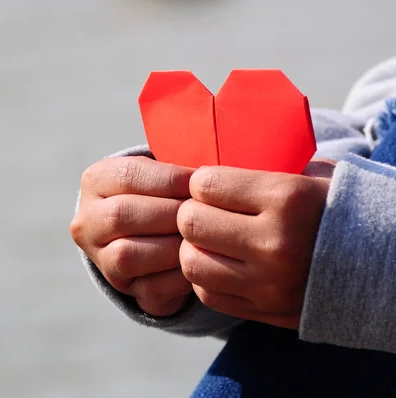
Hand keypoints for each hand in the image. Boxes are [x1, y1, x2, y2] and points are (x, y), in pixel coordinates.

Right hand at [70, 156, 195, 316]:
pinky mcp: (120, 287)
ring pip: (127, 255)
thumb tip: (205, 179)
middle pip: (121, 215)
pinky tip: (197, 264)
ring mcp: (99, 258)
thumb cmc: (162, 194)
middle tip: (204, 213)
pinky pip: (148, 288)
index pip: (127, 176)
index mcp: (95, 181)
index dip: (169, 179)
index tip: (199, 184)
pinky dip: (178, 278)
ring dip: (171, 247)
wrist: (149, 232)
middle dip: (170, 214)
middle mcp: (87, 220)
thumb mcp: (161, 173)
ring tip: (200, 239)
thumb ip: (176, 172)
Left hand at [176, 160, 335, 328]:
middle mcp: (275, 243)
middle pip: (191, 223)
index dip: (199, 182)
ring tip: (208, 239)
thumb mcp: (311, 175)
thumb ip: (263, 168)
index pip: (207, 185)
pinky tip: (220, 264)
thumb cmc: (338, 209)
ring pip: (192, 262)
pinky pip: (207, 294)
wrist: (382, 264)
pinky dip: (205, 277)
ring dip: (192, 247)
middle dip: (190, 213)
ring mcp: (269, 283)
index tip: (207, 185)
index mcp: (287, 198)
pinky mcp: (265, 310)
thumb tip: (211, 167)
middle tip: (203, 211)